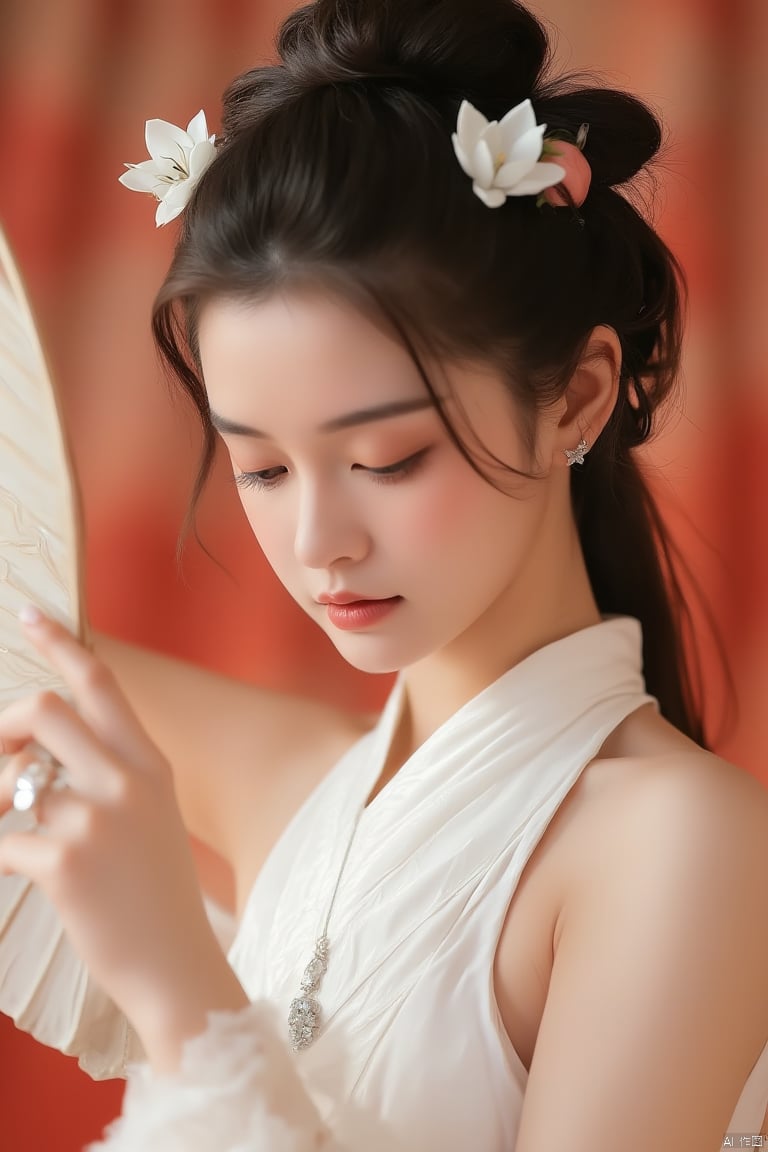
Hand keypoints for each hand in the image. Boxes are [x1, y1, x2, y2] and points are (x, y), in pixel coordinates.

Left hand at [0, 606, 247, 1068]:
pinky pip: (2, 840)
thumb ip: (106, 775)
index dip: (60, 642)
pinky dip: (0, 853)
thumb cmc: (156, 891)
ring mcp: (96, 819)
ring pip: (12, 782)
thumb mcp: (152, 816)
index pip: (101, 683)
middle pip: (43, 710)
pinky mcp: (64, 862)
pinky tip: (22, 872)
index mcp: (150, 763)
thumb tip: (35, 754)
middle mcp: (126, 780)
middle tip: (2, 759)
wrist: (176, 965)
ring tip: (14, 829)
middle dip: (5, 727)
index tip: (28, 614)